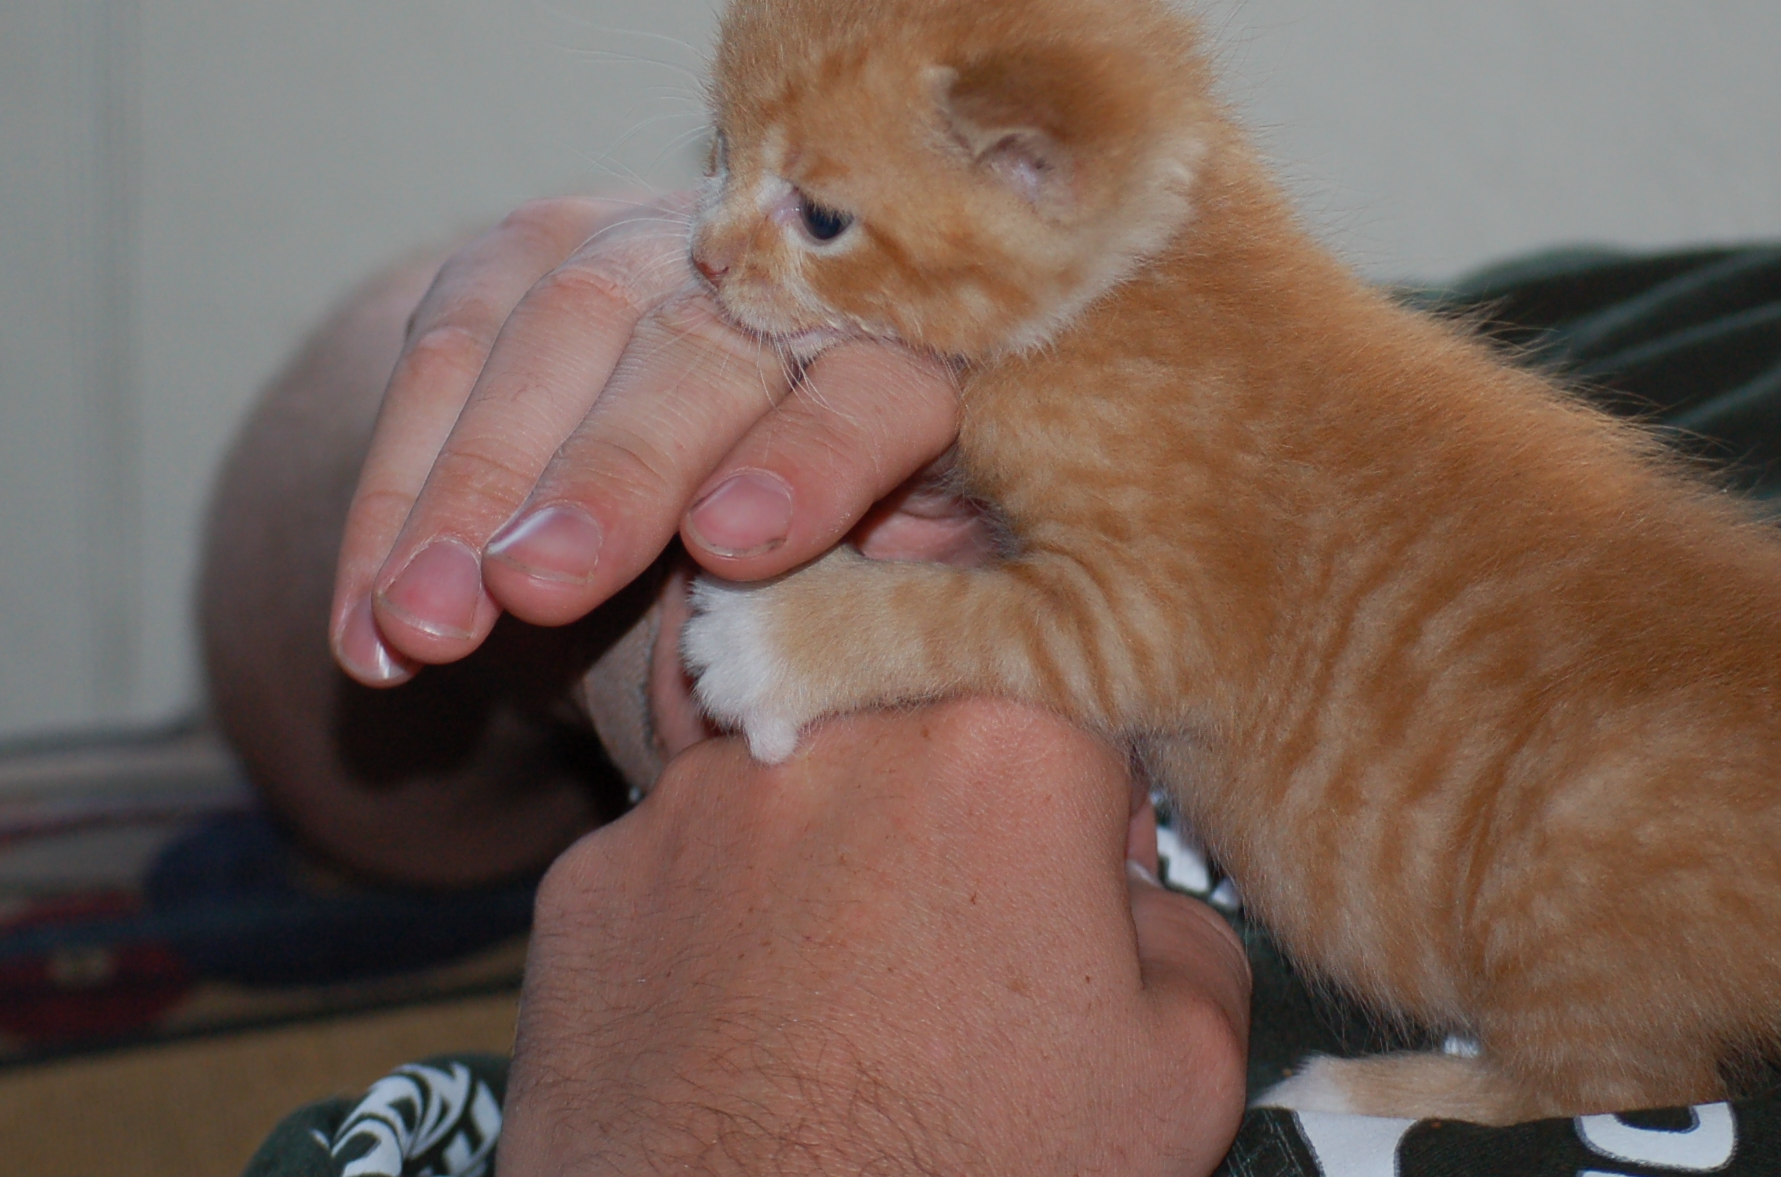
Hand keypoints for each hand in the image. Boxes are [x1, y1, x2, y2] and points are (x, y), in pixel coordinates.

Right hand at [330, 195, 969, 685]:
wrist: (717, 395)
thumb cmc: (831, 513)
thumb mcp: (899, 548)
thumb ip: (901, 580)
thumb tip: (880, 622)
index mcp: (903, 343)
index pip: (872, 389)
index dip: (812, 459)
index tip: (735, 543)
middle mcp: (768, 267)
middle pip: (691, 355)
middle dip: (606, 474)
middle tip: (539, 586)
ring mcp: (635, 242)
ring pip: (540, 348)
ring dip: (465, 499)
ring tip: (423, 626)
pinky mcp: (516, 253)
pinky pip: (434, 364)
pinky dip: (387, 502)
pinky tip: (364, 625)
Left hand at [496, 700, 1253, 1176]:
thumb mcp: (1183, 1080)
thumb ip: (1191, 933)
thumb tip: (1138, 904)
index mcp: (1007, 742)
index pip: (1072, 700)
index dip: (1087, 804)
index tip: (1075, 886)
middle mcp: (837, 729)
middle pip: (918, 730)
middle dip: (947, 821)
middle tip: (960, 953)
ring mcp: (691, 800)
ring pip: (790, 791)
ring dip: (825, 868)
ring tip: (844, 1017)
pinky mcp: (589, 880)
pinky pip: (676, 874)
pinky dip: (712, 936)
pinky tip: (745, 1040)